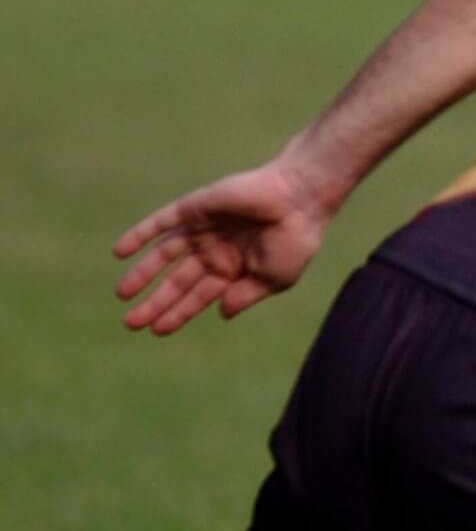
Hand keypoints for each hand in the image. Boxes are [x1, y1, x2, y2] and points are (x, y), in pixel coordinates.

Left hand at [112, 158, 335, 334]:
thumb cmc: (296, 240)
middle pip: (177, 281)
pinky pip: (160, 223)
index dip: (177, 314)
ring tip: (121, 294)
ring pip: (165, 255)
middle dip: (154, 302)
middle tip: (130, 323)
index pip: (199, 297)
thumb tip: (220, 314)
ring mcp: (202, 229)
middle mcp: (214, 250)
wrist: (300, 199)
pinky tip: (120, 253)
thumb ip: (246, 296)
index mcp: (234, 270)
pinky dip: (139, 235)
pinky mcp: (193, 209)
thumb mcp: (275, 278)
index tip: (155, 331)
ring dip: (142, 274)